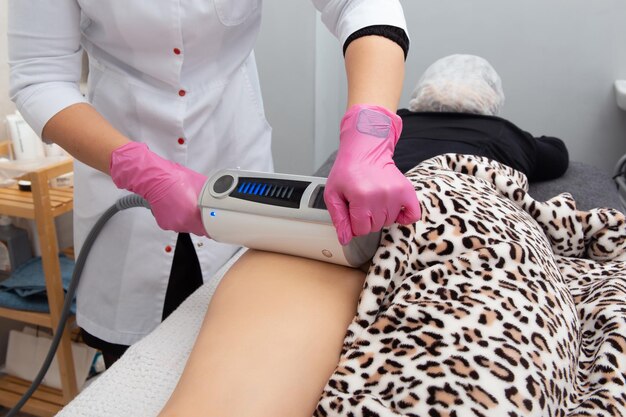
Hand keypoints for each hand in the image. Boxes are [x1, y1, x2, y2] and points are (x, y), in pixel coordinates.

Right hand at [110, 142, 207, 235]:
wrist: (155, 178)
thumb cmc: (175, 179)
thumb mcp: (202, 185)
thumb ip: (210, 197)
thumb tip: (216, 201)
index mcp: (193, 216)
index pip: (208, 231)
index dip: (212, 226)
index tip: (213, 223)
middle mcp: (182, 223)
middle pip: (197, 229)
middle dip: (199, 221)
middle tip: (198, 210)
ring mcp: (172, 224)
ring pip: (185, 227)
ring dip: (187, 219)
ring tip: (184, 205)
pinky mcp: (164, 224)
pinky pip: (174, 224)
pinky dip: (176, 218)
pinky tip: (175, 207)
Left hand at [324, 104, 420, 244]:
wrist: (365, 151)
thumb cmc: (347, 171)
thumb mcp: (333, 194)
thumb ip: (338, 218)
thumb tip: (345, 239)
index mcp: (360, 197)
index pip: (360, 230)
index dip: (354, 223)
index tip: (352, 210)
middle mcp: (380, 196)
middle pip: (375, 227)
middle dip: (366, 219)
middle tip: (362, 202)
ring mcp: (395, 193)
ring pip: (389, 222)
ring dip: (381, 215)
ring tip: (374, 199)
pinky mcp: (407, 191)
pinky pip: (412, 215)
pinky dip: (404, 217)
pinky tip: (394, 210)